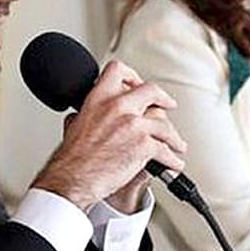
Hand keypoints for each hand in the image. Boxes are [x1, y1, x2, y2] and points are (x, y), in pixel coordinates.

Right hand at [33, 60, 186, 211]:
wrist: (73, 179)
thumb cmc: (72, 159)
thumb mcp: (73, 126)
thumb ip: (82, 115)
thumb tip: (80, 116)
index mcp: (98, 98)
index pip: (118, 71)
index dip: (132, 76)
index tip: (138, 83)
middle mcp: (118, 106)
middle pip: (151, 91)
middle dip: (164, 99)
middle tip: (168, 104)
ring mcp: (133, 124)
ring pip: (164, 123)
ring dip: (173, 136)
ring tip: (177, 145)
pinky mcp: (144, 144)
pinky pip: (166, 149)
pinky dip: (172, 159)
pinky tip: (173, 163)